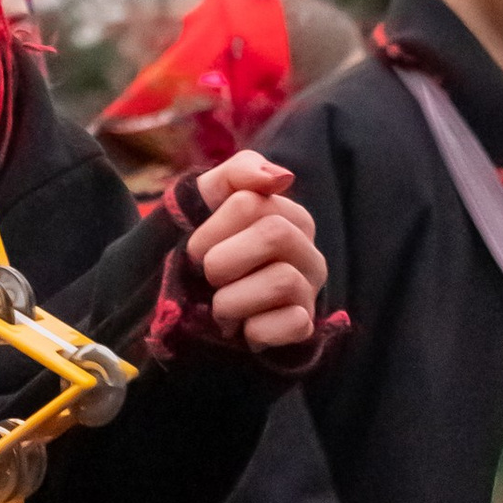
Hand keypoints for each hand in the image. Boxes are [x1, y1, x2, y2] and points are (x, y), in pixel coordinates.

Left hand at [182, 151, 325, 350]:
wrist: (193, 311)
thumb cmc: (208, 250)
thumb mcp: (210, 201)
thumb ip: (240, 172)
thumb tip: (282, 177)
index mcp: (288, 216)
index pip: (250, 203)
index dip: (210, 230)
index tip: (197, 250)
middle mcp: (307, 250)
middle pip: (274, 234)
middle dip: (224, 261)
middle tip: (209, 278)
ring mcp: (309, 290)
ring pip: (282, 281)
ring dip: (233, 300)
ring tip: (222, 308)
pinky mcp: (304, 326)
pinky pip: (291, 324)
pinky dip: (255, 330)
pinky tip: (244, 330)